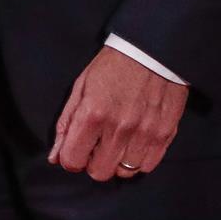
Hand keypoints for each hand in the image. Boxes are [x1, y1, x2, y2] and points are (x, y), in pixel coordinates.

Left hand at [50, 46, 188, 180]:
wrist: (154, 47)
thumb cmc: (115, 64)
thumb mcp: (82, 85)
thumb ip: (67, 123)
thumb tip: (55, 156)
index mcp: (93, 113)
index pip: (72, 161)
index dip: (72, 156)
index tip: (78, 147)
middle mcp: (119, 127)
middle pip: (99, 172)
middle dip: (94, 161)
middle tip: (99, 144)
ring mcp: (144, 132)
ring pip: (124, 172)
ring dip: (119, 160)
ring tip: (121, 140)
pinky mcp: (165, 132)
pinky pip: (148, 165)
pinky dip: (140, 158)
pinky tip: (137, 141)